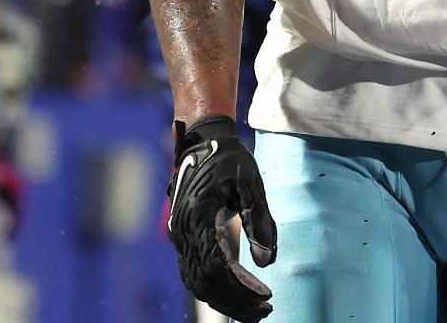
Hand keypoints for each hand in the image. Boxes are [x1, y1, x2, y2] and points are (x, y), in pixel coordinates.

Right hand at [166, 116, 276, 318]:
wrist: (202, 141)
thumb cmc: (230, 159)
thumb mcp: (251, 183)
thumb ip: (260, 222)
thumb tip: (267, 262)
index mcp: (199, 216)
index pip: (218, 265)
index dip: (241, 287)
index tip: (266, 295)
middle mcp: (183, 230)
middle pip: (205, 281)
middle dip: (235, 301)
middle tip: (265, 310)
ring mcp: (179, 235)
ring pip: (196, 282)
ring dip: (224, 300)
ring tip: (255, 309)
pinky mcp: (182, 237)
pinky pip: (192, 272)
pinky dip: (213, 289)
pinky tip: (235, 295)